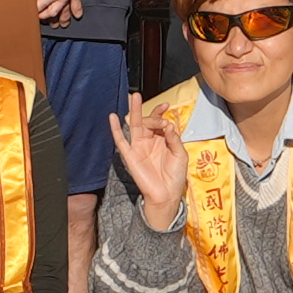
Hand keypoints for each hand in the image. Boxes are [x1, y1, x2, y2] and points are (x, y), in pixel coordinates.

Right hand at [114, 90, 190, 228]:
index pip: (159, 122)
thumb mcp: (180, 154)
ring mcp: (138, 147)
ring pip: (135, 126)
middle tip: (160, 107)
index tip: (167, 106)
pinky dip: (115, 129)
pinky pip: (120, 141)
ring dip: (135, 111)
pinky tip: (112, 117)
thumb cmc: (175, 176)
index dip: (161, 113)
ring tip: (134, 97)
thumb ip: (174, 139)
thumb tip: (168, 124)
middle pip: (147, 121)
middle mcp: (149, 141)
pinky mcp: (130, 155)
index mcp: (162, 140)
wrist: (167, 194)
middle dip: (152, 111)